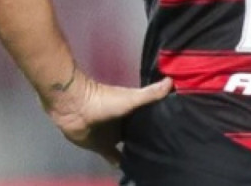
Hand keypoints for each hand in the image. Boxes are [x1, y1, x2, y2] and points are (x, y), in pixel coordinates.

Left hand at [44, 71, 172, 165]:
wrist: (74, 106)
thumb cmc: (103, 100)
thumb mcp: (131, 98)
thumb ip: (150, 94)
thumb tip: (172, 80)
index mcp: (132, 113)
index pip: (149, 121)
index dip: (161, 127)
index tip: (176, 135)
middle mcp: (124, 125)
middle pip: (140, 135)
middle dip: (150, 142)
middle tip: (168, 153)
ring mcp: (112, 136)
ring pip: (129, 148)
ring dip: (137, 154)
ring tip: (155, 165)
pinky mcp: (102, 147)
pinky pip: (114, 157)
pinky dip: (122, 163)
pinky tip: (132, 170)